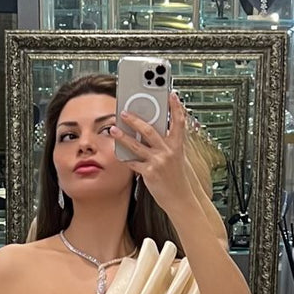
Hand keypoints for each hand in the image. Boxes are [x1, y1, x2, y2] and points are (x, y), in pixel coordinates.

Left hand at [109, 90, 193, 213]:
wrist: (180, 199)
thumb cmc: (176, 178)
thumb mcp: (177, 157)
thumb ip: (166, 144)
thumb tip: (151, 131)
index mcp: (177, 146)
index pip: (179, 122)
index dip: (176, 107)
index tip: (171, 94)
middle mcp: (168, 152)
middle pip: (150, 131)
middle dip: (135, 120)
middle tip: (124, 112)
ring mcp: (159, 162)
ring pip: (137, 146)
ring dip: (123, 136)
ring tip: (113, 129)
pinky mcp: (150, 174)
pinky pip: (133, 163)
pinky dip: (124, 157)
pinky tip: (117, 152)